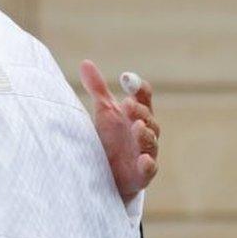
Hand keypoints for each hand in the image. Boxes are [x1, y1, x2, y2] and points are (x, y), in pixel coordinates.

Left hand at [79, 60, 160, 201]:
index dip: (139, 89)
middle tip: (127, 104)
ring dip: (145, 134)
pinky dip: (148, 165)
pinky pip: (148, 170)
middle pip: (148, 119)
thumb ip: (98, 89)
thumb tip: (86, 62)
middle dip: (139, 111)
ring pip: (150, 143)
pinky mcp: (140, 175)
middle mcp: (144, 134)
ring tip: (137, 126)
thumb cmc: (110, 140)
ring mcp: (144, 154)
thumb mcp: (104, 112)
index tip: (127, 78)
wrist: (106, 174)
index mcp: (137, 116)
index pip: (143, 99)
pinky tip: (144, 159)